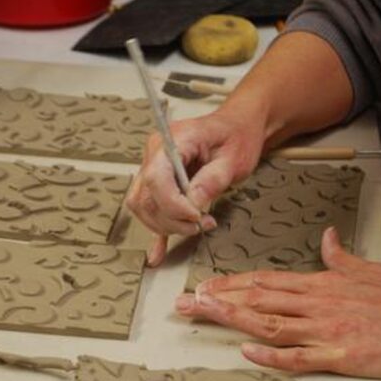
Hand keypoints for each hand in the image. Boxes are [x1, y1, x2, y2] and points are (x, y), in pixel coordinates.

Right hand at [126, 110, 263, 265]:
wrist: (237, 127)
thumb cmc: (236, 135)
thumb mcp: (233, 158)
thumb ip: (212, 180)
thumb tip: (194, 203)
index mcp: (172, 141)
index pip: (156, 178)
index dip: (172, 204)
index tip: (195, 216)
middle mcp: (156, 154)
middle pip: (146, 197)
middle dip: (172, 219)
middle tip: (201, 224)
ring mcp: (154, 168)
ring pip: (143, 207)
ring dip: (167, 224)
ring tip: (196, 225)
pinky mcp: (160, 183)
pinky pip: (151, 210)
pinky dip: (156, 231)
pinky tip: (157, 253)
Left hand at [175, 227, 380, 380]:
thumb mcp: (369, 269)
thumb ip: (340, 256)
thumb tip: (325, 238)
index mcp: (322, 283)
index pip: (267, 280)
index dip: (233, 283)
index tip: (206, 285)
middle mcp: (317, 303)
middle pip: (258, 298)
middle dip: (218, 299)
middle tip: (185, 302)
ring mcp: (327, 330)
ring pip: (269, 323)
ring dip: (233, 318)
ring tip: (202, 315)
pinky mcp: (341, 356)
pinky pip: (300, 356)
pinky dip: (271, 355)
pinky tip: (246, 351)